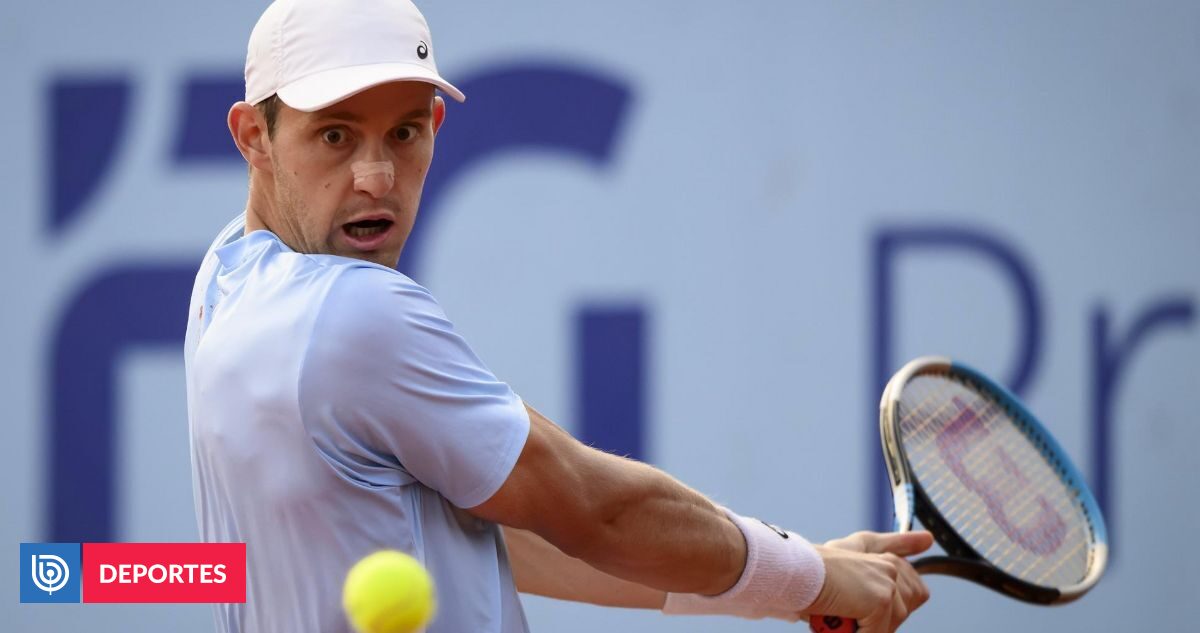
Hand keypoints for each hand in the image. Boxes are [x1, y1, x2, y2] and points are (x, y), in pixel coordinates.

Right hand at [802, 531, 932, 632]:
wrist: (796, 570)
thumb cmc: (815, 565)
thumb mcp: (853, 550)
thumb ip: (889, 546)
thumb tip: (930, 538)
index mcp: (887, 559)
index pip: (914, 589)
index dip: (898, 601)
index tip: (869, 601)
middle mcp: (892, 568)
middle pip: (904, 611)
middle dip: (879, 619)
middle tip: (848, 609)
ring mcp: (888, 583)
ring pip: (891, 625)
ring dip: (865, 627)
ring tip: (840, 613)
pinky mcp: (881, 600)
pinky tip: (840, 624)